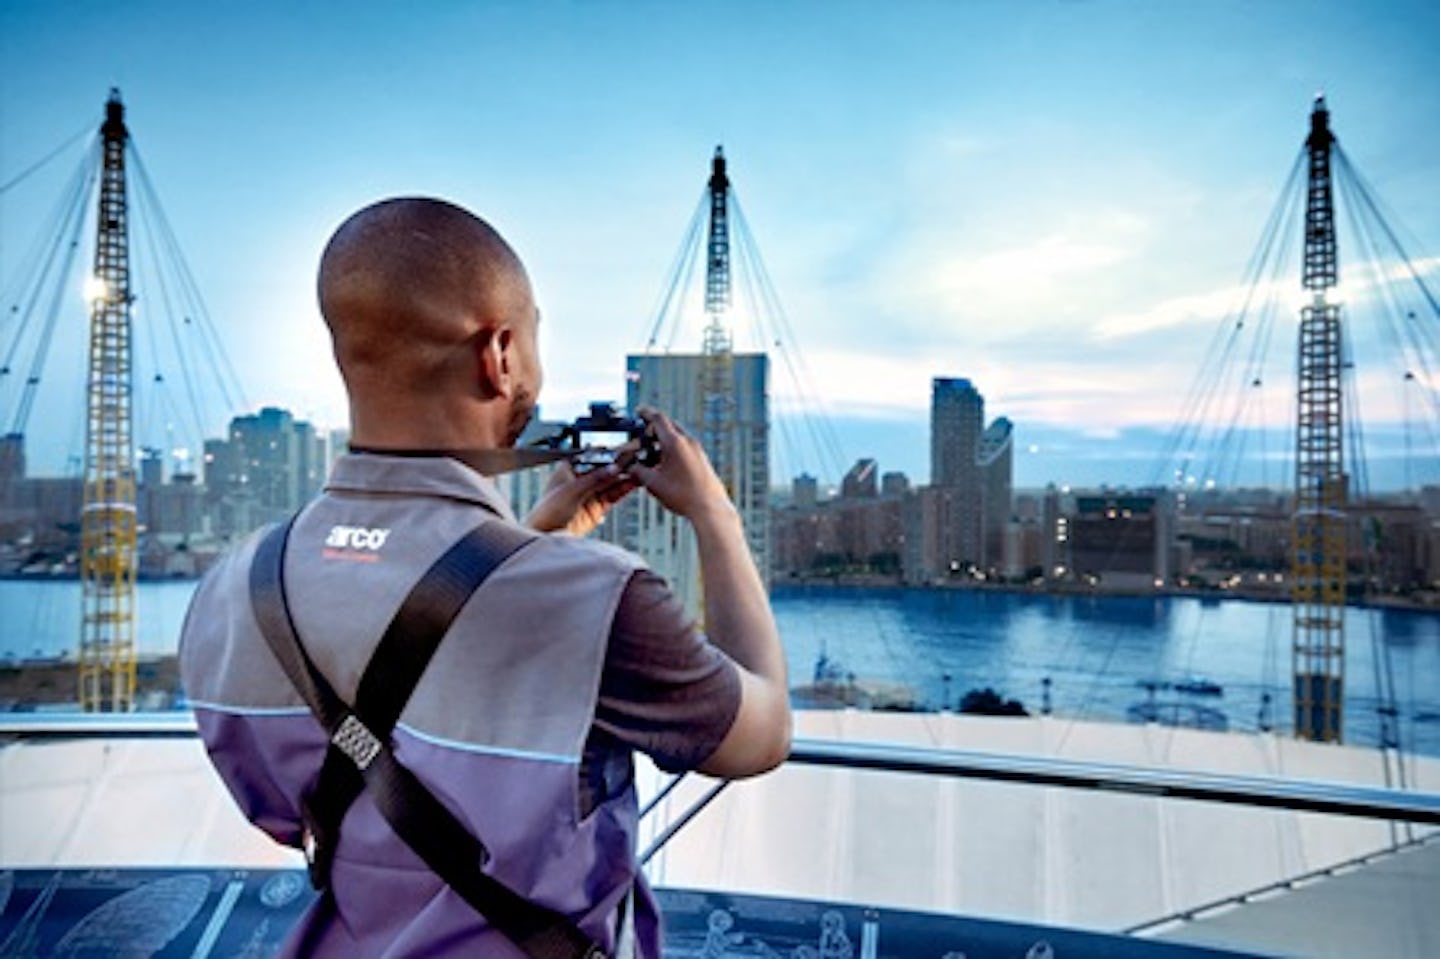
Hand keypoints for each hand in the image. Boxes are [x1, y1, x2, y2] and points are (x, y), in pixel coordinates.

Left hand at [524, 461, 637, 535]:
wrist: (545, 537)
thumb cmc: (547, 512)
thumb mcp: (571, 490)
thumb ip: (594, 479)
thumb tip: (613, 468)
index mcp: (568, 469)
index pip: (592, 457)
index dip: (607, 453)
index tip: (622, 449)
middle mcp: (580, 481)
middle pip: (603, 469)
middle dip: (619, 463)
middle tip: (636, 457)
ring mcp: (589, 495)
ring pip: (611, 482)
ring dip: (625, 475)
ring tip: (639, 468)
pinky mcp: (597, 508)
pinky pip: (613, 496)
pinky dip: (624, 489)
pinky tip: (634, 482)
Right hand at [629, 407, 732, 522]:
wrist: (709, 508)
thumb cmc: (684, 495)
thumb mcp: (653, 483)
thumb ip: (638, 471)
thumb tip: (631, 468)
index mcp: (675, 442)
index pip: (658, 419)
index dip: (646, 413)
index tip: (639, 411)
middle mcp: (688, 442)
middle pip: (669, 426)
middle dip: (654, 428)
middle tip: (643, 435)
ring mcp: (698, 450)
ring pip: (678, 437)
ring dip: (664, 440)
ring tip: (652, 453)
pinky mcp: (702, 460)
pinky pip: (685, 447)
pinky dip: (673, 449)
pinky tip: (667, 464)